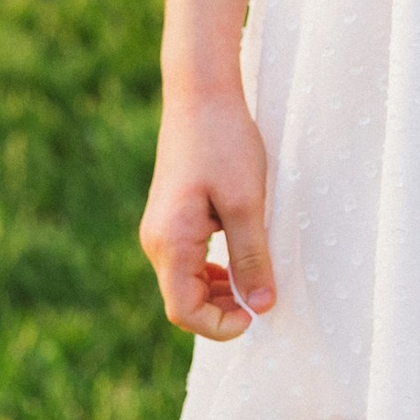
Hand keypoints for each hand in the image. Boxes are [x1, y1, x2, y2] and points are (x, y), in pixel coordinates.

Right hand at [140, 88, 275, 338]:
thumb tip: (261, 306)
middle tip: (262, 299)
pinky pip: (187, 262)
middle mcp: (157, 241)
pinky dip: (213, 272)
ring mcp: (161, 229)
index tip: (255, 315)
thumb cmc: (224, 142)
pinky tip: (240, 260)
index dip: (219, 325)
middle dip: (221, 311)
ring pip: (185, 283)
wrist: (201, 94)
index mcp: (170, 242)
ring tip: (255, 280)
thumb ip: (252, 258)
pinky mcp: (171, 218)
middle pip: (182, 301)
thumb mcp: (247, 204)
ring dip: (219, 292)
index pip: (184, 311)